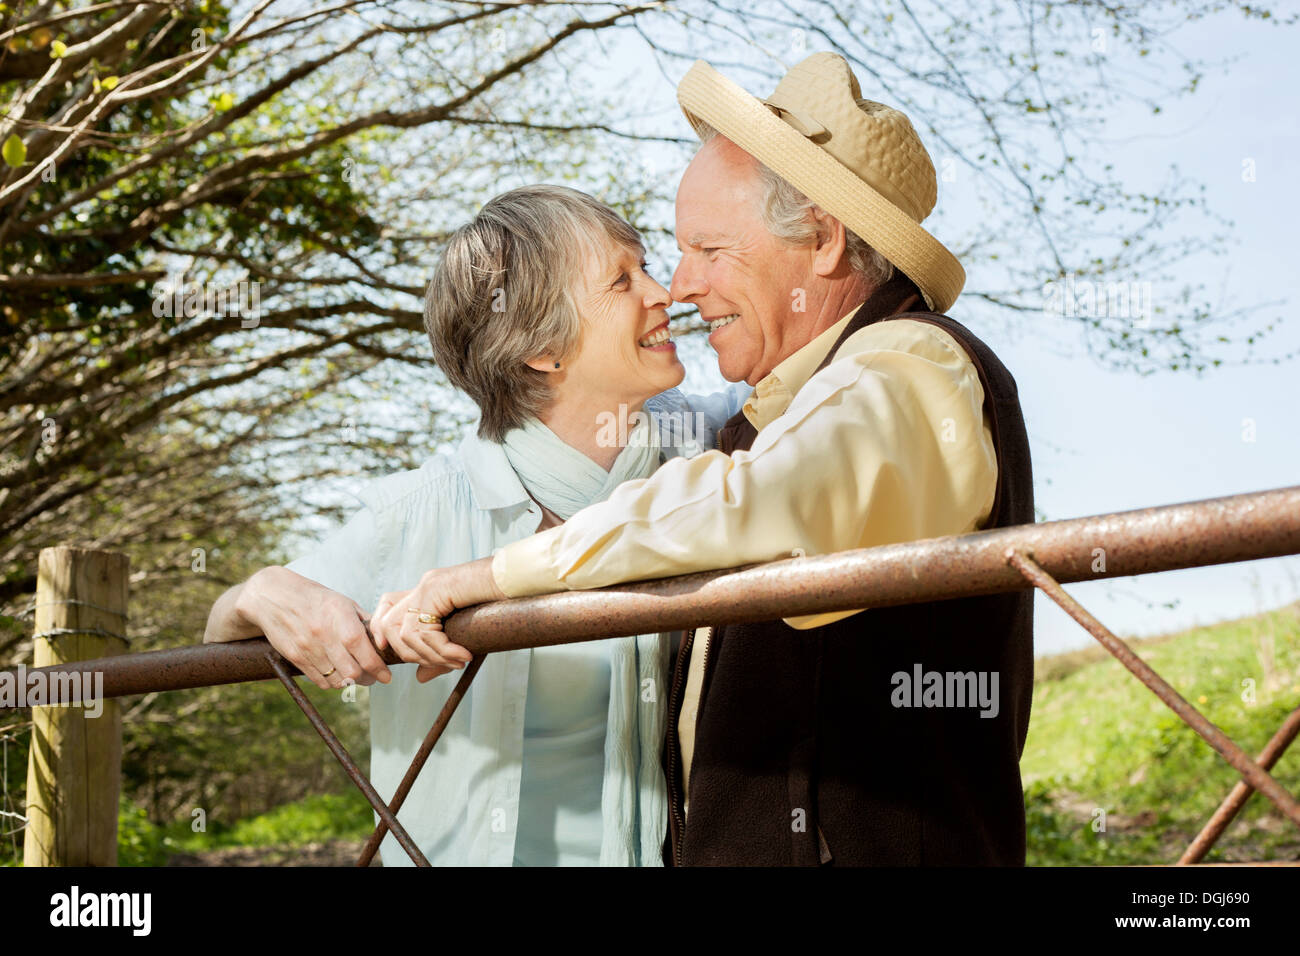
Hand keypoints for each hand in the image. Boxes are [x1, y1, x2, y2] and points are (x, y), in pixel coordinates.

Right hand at [235, 566, 391, 688]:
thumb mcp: (344, 602)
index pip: (364, 652)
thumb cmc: (315, 598)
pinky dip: (333, 683)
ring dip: (351, 683)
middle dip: (368, 678)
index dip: (378, 668)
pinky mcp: (295, 658)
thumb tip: (383, 640)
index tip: (386, 676)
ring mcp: (308, 648)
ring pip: (337, 681)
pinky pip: (319, 681)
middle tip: (373, 677)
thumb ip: (365, 621)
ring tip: (356, 676)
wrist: (275, 597)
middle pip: (352, 672)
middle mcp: (324, 635)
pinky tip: (338, 675)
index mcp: (340, 618)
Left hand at [370, 558, 505, 682]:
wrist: (516, 582)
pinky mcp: (435, 588)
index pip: (386, 606)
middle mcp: (423, 586)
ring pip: (406, 633)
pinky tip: (463, 655)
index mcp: (426, 592)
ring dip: (431, 655)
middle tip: (443, 664)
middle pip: (389, 623)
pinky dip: (443, 650)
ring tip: (457, 661)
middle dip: (408, 654)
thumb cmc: (497, 605)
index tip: (390, 653)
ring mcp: (428, 585)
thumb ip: (439, 653)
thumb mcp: (463, 634)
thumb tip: (419, 678)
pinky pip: (426, 631)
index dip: (381, 631)